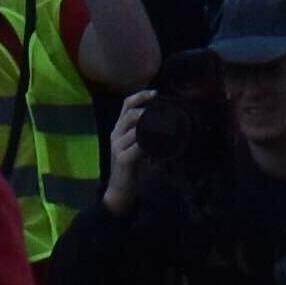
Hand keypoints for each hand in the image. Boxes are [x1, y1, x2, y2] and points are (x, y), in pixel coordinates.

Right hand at [101, 89, 160, 216]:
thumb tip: (169, 124)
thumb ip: (149, 136)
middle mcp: (116, 134)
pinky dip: (151, 143)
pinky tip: (161, 145)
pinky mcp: (122, 158)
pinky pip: (138, 145)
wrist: (120, 191)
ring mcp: (117, 146)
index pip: (126, 105)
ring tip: (166, 128)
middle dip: (147, 111)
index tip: (155, 93)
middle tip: (164, 114)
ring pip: (135, 128)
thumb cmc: (133, 169)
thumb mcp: (141, 148)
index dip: (140, 96)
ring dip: (152, 127)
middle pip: (130, 114)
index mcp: (119, 129)